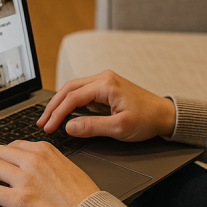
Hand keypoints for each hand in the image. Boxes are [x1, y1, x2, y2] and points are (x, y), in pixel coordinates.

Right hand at [36, 70, 175, 140]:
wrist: (164, 114)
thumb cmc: (147, 120)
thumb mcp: (119, 127)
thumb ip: (92, 126)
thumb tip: (69, 127)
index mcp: (106, 84)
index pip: (73, 97)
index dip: (57, 113)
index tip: (47, 127)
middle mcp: (103, 78)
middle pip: (69, 89)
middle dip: (53, 106)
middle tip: (42, 122)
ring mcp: (104, 81)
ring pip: (74, 89)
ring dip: (60, 103)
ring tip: (48, 118)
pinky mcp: (106, 87)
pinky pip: (82, 92)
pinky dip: (70, 101)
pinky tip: (63, 112)